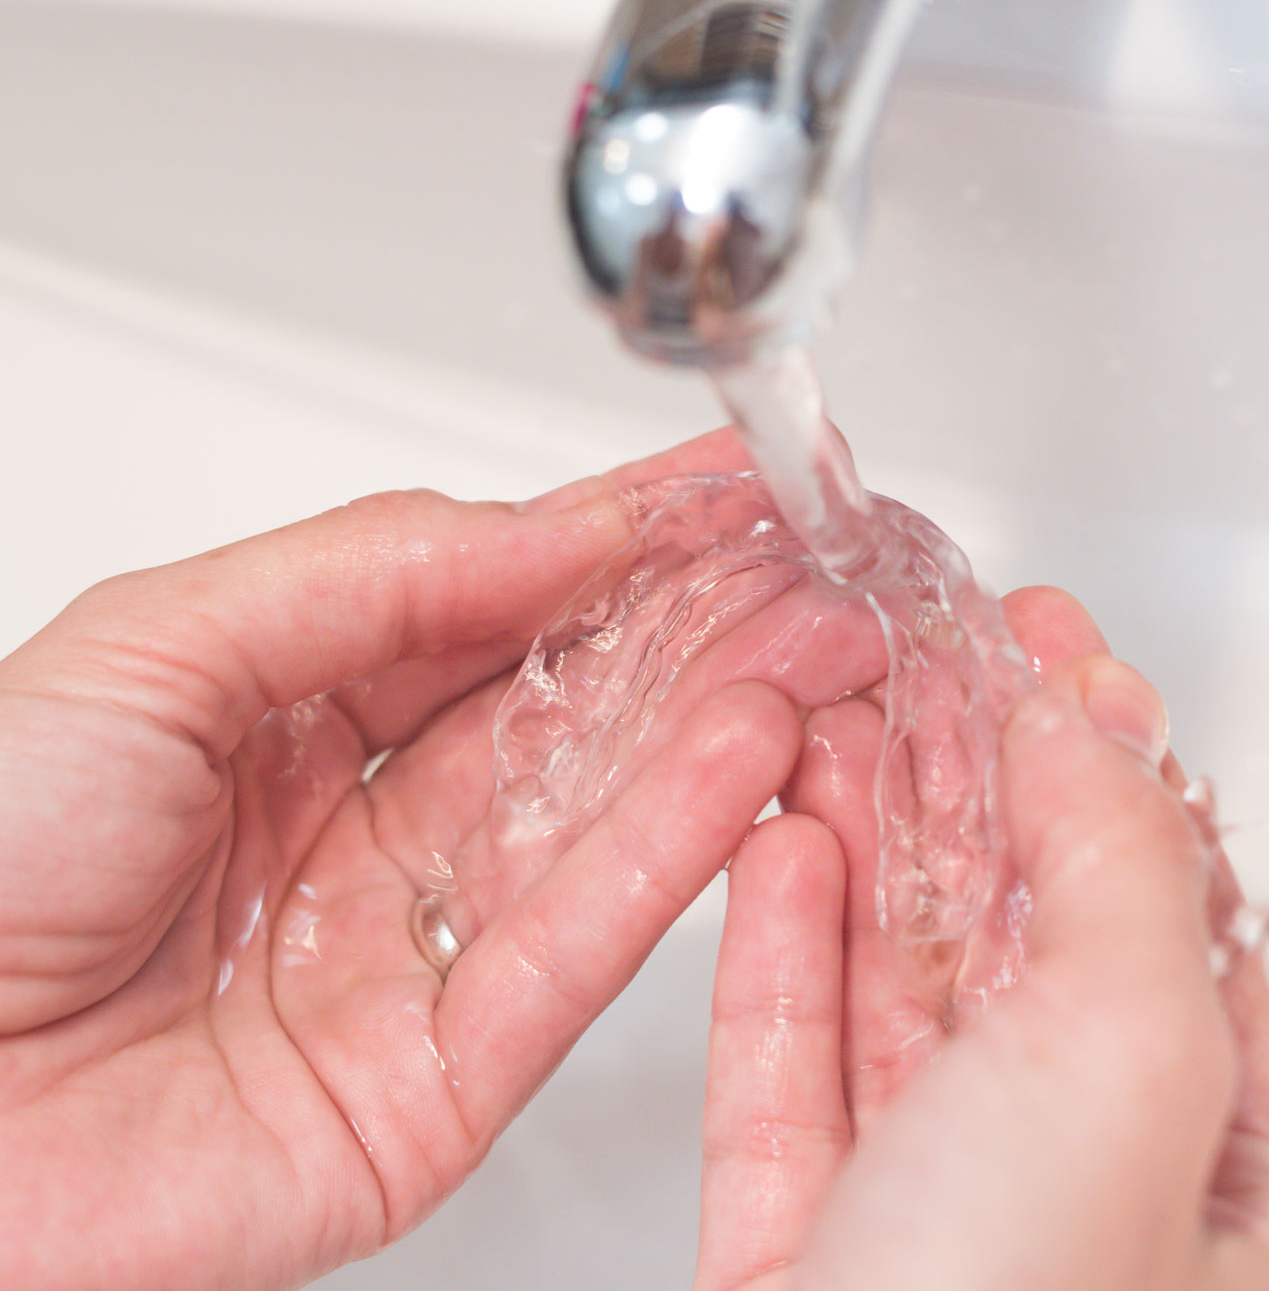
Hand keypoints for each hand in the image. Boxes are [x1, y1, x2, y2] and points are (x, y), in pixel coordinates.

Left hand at [0, 431, 817, 1288]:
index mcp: (279, 721)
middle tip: (814, 561)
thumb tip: (547, 528)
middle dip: (699, 628)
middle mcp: (356, 834)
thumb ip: (364, 577)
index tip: (719, 487)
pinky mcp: (440, 1086)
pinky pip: (573, 956)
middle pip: (565, 714)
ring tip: (816, 638)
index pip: (489, 612)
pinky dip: (669, 855)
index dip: (612, 544)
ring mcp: (407, 959)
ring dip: (715, 725)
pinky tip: (743, 757)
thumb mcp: (147, 653)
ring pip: (593, 825)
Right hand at [694, 591, 1268, 1289]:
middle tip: (935, 659)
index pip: (1191, 937)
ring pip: (903, 1013)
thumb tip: (1086, 724)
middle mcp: (1095, 1223)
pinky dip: (781, 963)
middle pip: (1036, 957)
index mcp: (1239, 1212)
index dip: (1124, 774)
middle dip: (977, 790)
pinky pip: (789, 1087)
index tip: (1064, 656)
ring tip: (841, 720)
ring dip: (869, 851)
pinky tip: (780, 857)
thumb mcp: (1127, 1060)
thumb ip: (1120, 867)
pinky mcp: (800, 1265)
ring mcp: (943, 1245)